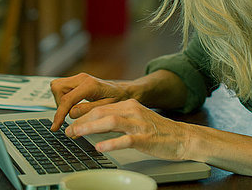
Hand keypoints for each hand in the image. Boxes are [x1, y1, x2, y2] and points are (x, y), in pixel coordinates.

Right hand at [50, 73, 133, 130]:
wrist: (122, 91)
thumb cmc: (117, 99)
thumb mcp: (106, 108)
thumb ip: (88, 111)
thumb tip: (71, 114)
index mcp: (90, 85)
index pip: (67, 99)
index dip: (59, 114)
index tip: (55, 127)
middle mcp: (82, 78)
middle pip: (57, 88)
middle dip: (58, 104)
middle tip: (66, 117)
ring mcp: (79, 77)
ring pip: (57, 86)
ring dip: (59, 101)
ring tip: (69, 111)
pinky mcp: (76, 80)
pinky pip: (61, 87)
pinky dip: (62, 98)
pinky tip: (70, 106)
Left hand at [65, 99, 191, 160]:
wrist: (182, 138)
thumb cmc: (158, 131)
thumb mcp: (136, 119)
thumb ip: (118, 118)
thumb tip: (95, 124)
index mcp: (129, 105)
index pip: (101, 107)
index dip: (83, 114)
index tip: (71, 122)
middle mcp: (133, 111)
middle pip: (102, 112)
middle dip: (82, 121)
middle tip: (68, 130)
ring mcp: (139, 125)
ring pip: (111, 122)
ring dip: (90, 128)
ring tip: (77, 134)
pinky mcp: (145, 138)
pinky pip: (125, 140)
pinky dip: (110, 143)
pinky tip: (99, 147)